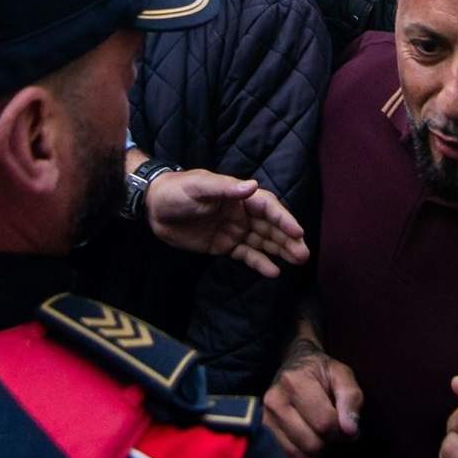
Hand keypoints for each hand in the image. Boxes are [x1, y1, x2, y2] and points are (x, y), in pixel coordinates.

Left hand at [144, 168, 309, 276]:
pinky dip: (260, 262)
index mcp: (238, 196)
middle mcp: (240, 213)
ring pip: (263, 241)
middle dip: (288, 238)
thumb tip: (252, 186)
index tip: (298, 232)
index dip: (283, 218)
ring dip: (280, 250)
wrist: (153, 208)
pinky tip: (274, 271)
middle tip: (304, 253)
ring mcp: (233, 230)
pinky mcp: (223, 246)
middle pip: (270, 226)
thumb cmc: (176, 191)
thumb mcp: (199, 186)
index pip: (268, 206)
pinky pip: (246, 254)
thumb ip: (225, 188)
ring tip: (298, 261)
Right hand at [264, 338, 363, 457]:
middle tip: (333, 428)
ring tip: (321, 433)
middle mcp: (275, 400)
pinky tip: (310, 438)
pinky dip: (305, 455)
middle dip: (329, 441)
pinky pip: (290, 457)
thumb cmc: (321, 371)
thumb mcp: (342, 374)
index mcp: (295, 381)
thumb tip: (350, 430)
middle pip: (312, 443)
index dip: (341, 429)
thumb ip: (351, 398)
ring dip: (317, 450)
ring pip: (300, 454)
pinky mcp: (264, 431)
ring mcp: (266, 417)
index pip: (324, 423)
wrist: (295, 364)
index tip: (344, 422)